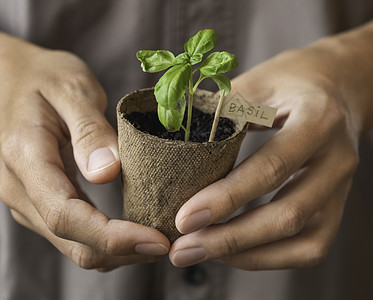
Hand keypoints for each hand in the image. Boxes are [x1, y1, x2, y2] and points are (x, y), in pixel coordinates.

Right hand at [0, 33, 169, 270]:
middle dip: (123, 251)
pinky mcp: (41, 201)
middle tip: (167, 243)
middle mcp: (20, 189)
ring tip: (157, 239)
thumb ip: (88, 130)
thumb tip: (107, 173)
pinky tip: (134, 230)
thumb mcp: (70, 88)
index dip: (114, 237)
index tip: (156, 240)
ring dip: (117, 251)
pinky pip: (73, 234)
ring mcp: (28, 200)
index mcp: (25, 158)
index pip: (67, 216)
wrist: (11, 79)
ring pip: (73, 245)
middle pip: (72, 241)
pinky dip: (106, 240)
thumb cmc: (43, 77)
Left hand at [170, 3, 372, 267]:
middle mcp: (338, 158)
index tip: (184, 219)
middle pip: (288, 215)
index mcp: (318, 119)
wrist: (337, 86)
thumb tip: (170, 143)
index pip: (271, 167)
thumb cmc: (290, 82)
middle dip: (230, 239)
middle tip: (183, 249)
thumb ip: (220, 112)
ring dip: (247, 255)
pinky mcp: (337, 205)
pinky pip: (310, 247)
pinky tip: (234, 252)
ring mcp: (342, 187)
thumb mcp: (257, 82)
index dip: (226, 198)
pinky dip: (270, 257)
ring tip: (200, 253)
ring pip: (303, 242)